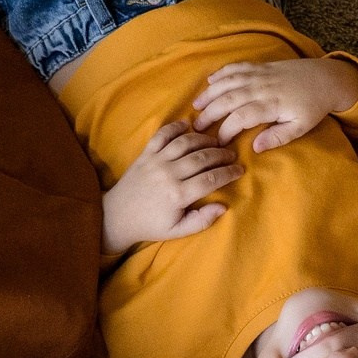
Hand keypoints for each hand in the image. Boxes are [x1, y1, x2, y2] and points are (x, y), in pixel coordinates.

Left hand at [102, 121, 241, 253]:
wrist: (117, 217)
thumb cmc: (150, 225)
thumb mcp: (177, 231)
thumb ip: (201, 221)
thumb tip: (223, 207)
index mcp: (177, 195)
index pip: (211, 180)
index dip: (228, 173)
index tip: (240, 170)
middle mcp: (168, 175)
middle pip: (202, 158)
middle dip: (221, 155)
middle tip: (232, 155)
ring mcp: (156, 162)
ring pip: (185, 143)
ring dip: (204, 139)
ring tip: (216, 142)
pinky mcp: (145, 154)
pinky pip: (162, 135)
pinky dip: (176, 127)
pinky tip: (189, 125)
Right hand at [192, 56, 357, 151]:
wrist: (326, 78)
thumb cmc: (312, 107)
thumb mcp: (301, 127)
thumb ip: (278, 137)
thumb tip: (255, 148)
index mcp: (271, 104)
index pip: (240, 118)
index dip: (225, 131)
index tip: (218, 143)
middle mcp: (261, 87)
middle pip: (228, 99)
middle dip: (210, 113)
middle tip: (196, 127)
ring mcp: (259, 74)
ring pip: (228, 81)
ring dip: (210, 93)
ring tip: (196, 105)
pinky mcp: (260, 66)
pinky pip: (237, 67)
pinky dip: (222, 72)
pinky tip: (210, 80)